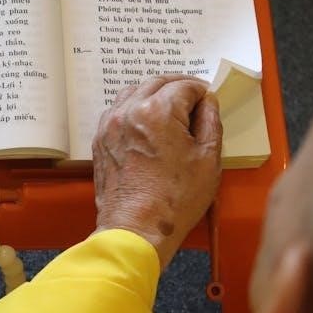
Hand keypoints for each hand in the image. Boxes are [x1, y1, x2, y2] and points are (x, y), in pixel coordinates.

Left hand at [92, 75, 221, 269]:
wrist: (137, 230)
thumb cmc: (175, 200)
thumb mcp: (208, 159)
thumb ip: (210, 122)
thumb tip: (208, 103)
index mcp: (159, 112)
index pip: (184, 86)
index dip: (201, 91)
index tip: (208, 100)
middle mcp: (130, 111)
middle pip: (157, 82)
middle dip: (179, 87)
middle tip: (194, 99)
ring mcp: (111, 125)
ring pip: (134, 92)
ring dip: (154, 94)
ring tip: (170, 109)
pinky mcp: (102, 140)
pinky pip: (118, 110)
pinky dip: (134, 108)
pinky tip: (147, 123)